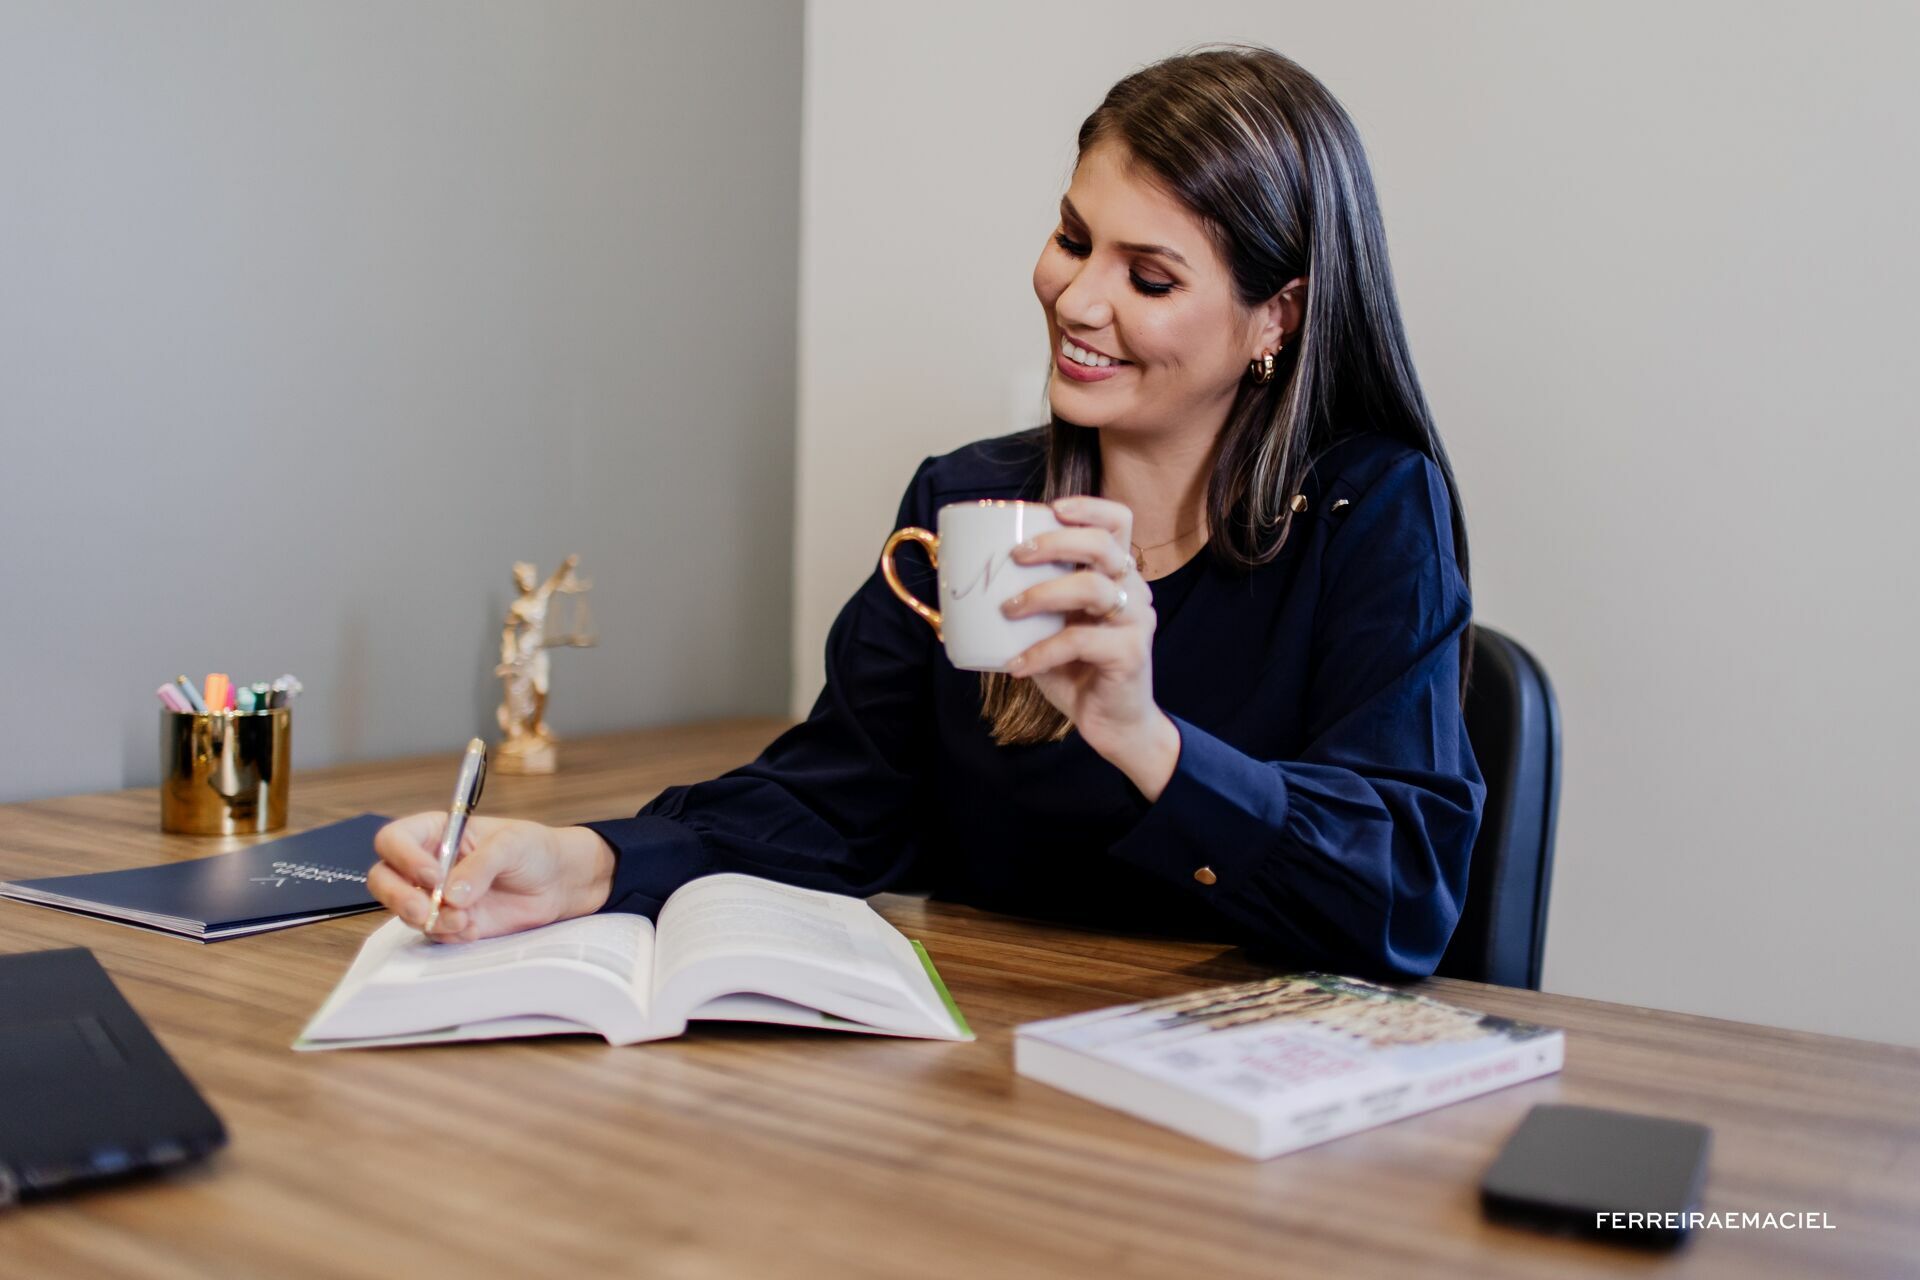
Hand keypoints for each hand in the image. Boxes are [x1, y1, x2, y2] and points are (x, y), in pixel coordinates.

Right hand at [368, 812, 615, 943]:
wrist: (559, 882)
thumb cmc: (535, 849)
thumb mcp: (512, 845)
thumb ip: (481, 865)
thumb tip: (450, 894)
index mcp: (435, 831)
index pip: (393, 840)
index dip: (404, 858)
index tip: (433, 876)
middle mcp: (427, 863)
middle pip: (384, 879)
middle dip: (399, 898)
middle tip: (427, 910)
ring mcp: (435, 895)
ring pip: (404, 910)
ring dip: (430, 920)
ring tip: (467, 920)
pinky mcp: (449, 921)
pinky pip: (431, 932)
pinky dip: (448, 934)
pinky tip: (474, 929)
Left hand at [1000, 494, 1181, 799]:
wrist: (1115, 724)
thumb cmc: (1079, 670)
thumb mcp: (1053, 627)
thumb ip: (1032, 602)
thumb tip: (970, 585)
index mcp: (1118, 575)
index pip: (1117, 522)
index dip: (1089, 508)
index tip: (1051, 509)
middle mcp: (1134, 590)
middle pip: (1103, 546)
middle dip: (1056, 543)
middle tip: (1017, 556)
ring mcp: (1135, 621)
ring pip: (1093, 587)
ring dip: (1043, 593)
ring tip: (1008, 610)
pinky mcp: (1130, 654)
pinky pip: (1080, 641)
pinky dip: (1041, 651)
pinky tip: (1016, 665)